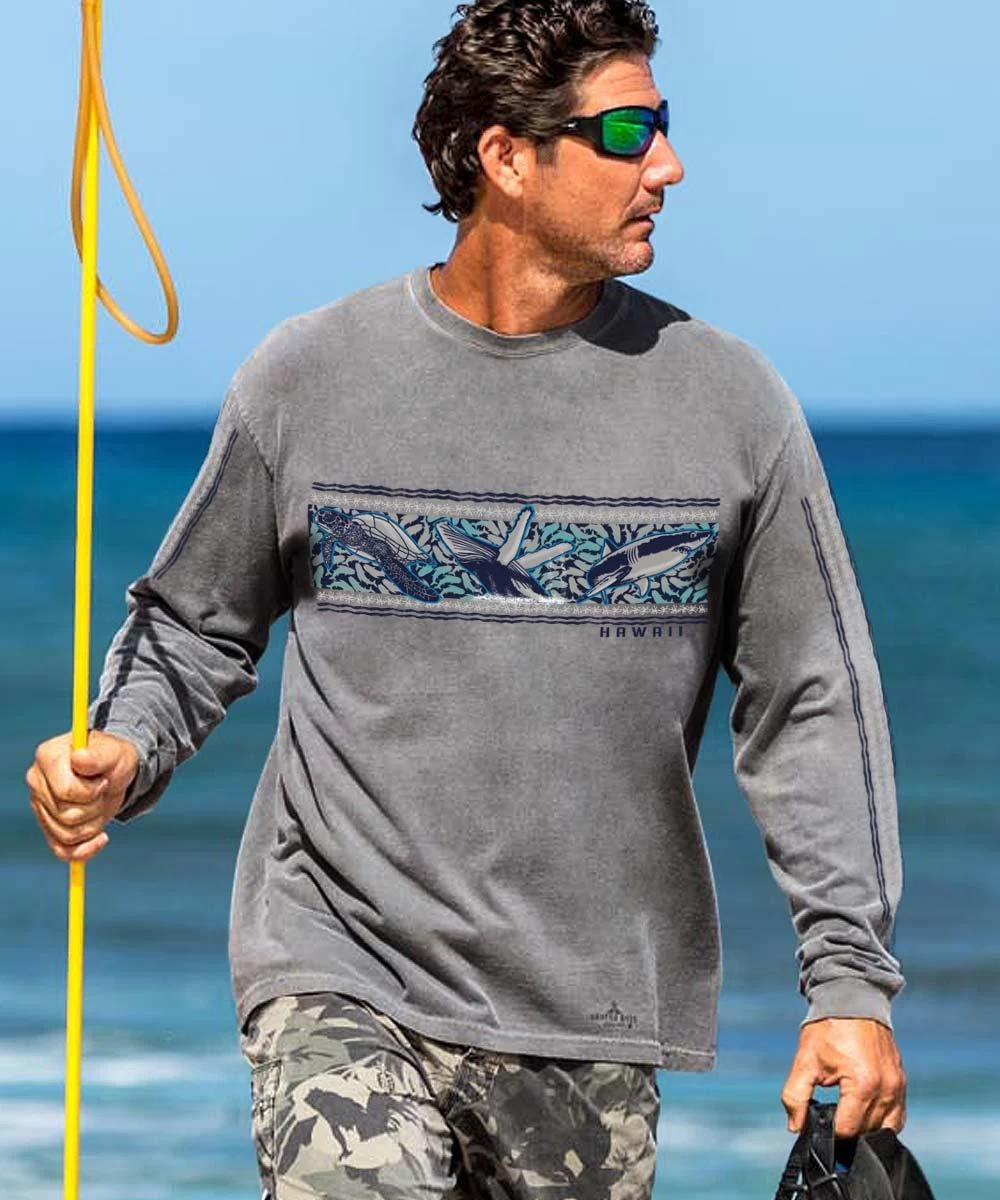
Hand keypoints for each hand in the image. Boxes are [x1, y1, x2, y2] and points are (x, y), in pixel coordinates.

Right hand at [26, 730, 139, 862]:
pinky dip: (86, 849)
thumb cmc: (112, 758)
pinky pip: (63, 852)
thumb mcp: (113, 752)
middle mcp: (37, 782)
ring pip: (68, 835)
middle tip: (102, 792)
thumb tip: (79, 758)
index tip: (103, 781)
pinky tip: (100, 837)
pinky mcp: (48, 828)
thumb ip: (97, 756)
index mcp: (47, 758)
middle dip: (95, 808)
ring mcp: (40, 807)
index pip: (67, 792)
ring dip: (94, 824)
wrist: (114, 772)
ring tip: (99, 804)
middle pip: (69, 816)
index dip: (92, 792)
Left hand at [781, 1017, 906, 1136]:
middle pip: (866, 1131)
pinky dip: (882, 1122)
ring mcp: (897, 1087)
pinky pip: (897, 1117)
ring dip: (864, 1128)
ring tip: (845, 1114)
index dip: (829, 1132)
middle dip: (846, 1130)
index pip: (847, 1130)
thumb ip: (795, 1096)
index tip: (817, 1122)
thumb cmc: (828, 1027)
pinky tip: (864, 1114)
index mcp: (862, 1084)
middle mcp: (886, 1089)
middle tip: (828, 1116)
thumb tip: (796, 1127)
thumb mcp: (804, 1060)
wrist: (852, 997)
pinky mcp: (901, 1083)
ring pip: (883, 1129)